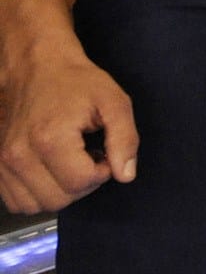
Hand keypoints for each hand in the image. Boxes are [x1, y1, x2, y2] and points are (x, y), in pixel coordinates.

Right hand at [0, 38, 138, 213]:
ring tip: (70, 162)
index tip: (103, 152)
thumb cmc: (76, 82)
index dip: (102, 172)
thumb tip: (126, 175)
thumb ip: (125, 139)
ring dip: (60, 191)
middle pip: (59, 199)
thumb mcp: (114, 102)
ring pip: (37, 205)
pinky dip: (38, 194)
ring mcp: (2, 163)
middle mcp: (19, 155)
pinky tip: (51, 170)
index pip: (80, 182)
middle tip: (89, 157)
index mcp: (49, 139)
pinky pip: (17, 201)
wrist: (36, 68)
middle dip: (82, 184)